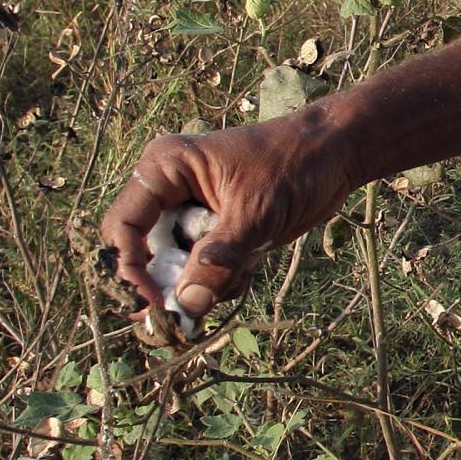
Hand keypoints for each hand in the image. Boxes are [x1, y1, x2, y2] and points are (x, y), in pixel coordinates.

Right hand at [100, 109, 358, 321]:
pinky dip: (222, 279)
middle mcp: (170, 190)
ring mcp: (193, 212)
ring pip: (175, 266)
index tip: (156, 301)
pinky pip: (202, 269)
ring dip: (201, 283)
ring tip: (242, 268)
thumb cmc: (293, 165)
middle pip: (145, 251)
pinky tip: (252, 265)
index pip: (124, 225)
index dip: (132, 267)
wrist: (336, 153)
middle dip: (170, 281)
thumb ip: (219, 260)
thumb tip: (185, 306)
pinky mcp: (216, 231)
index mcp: (166, 167)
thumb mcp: (255, 213)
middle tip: (194, 306)